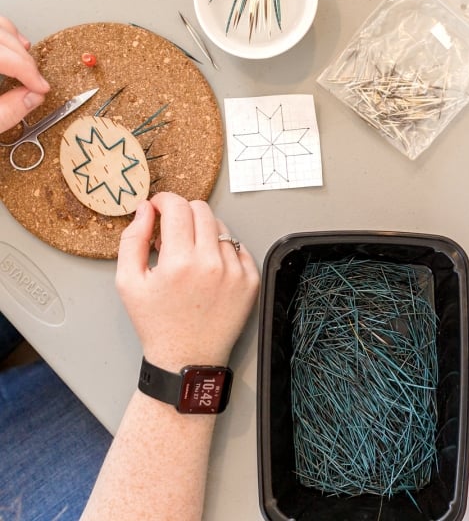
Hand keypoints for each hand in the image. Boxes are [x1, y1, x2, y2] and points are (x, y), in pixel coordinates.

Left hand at [0, 17, 49, 131]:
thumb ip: (8, 112)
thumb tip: (33, 97)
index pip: (2, 56)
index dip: (26, 71)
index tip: (40, 87)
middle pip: (1, 36)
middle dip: (25, 59)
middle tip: (35, 80)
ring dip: (17, 43)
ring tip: (28, 65)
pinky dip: (9, 35)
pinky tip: (17, 48)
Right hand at [115, 192, 260, 370]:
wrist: (187, 358)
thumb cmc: (156, 323)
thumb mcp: (128, 282)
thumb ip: (132, 240)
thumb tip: (145, 209)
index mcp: (179, 262)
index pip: (177, 206)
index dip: (164, 200)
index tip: (158, 207)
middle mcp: (212, 263)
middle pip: (202, 210)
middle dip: (183, 213)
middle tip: (172, 231)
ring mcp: (236, 272)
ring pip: (221, 227)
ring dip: (203, 232)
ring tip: (190, 255)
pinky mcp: (250, 280)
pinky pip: (238, 248)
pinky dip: (223, 251)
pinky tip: (208, 269)